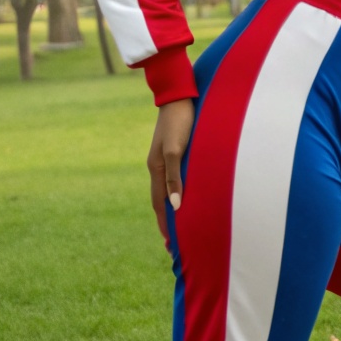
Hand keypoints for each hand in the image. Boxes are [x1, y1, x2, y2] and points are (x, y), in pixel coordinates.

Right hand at [147, 98, 194, 243]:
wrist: (179, 96)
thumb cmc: (180, 122)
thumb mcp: (176, 150)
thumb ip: (175, 177)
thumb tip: (175, 206)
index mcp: (156, 168)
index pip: (159, 204)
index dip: (165, 223)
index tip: (170, 243)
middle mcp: (158, 166)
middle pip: (160, 199)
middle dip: (167, 221)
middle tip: (174, 242)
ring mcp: (165, 158)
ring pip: (166, 189)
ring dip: (172, 207)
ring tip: (179, 224)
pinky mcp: (174, 151)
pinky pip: (173, 179)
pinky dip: (177, 192)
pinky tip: (184, 196)